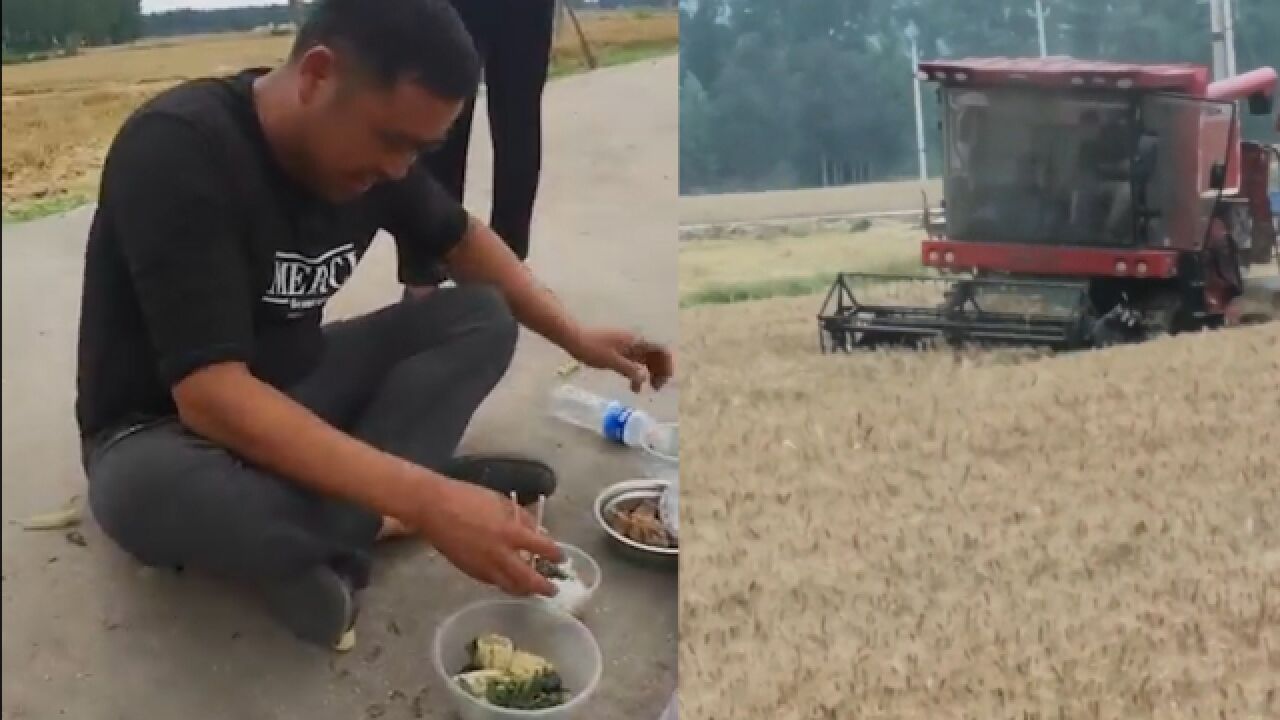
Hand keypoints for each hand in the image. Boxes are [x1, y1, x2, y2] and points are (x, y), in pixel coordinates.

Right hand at [415, 475, 563, 596]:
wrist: (434, 509)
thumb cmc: (468, 498)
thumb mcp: (500, 501)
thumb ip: (521, 518)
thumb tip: (537, 531)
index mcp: (511, 533)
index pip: (542, 549)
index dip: (555, 555)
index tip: (562, 558)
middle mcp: (500, 555)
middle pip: (528, 579)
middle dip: (543, 587)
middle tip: (553, 590)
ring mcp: (484, 567)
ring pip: (509, 586)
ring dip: (524, 590)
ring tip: (532, 590)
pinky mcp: (470, 572)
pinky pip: (493, 582)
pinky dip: (505, 583)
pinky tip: (509, 580)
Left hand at [569, 327, 673, 391]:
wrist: (574, 338)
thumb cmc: (592, 348)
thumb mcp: (611, 361)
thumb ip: (629, 369)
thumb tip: (644, 378)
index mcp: (636, 341)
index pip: (660, 350)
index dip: (666, 364)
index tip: (664, 380)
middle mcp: (635, 342)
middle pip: (656, 355)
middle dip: (660, 371)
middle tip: (656, 388)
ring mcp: (627, 346)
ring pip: (646, 359)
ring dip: (650, 373)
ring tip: (648, 389)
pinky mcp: (619, 351)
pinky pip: (634, 362)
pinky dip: (637, 373)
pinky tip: (633, 386)